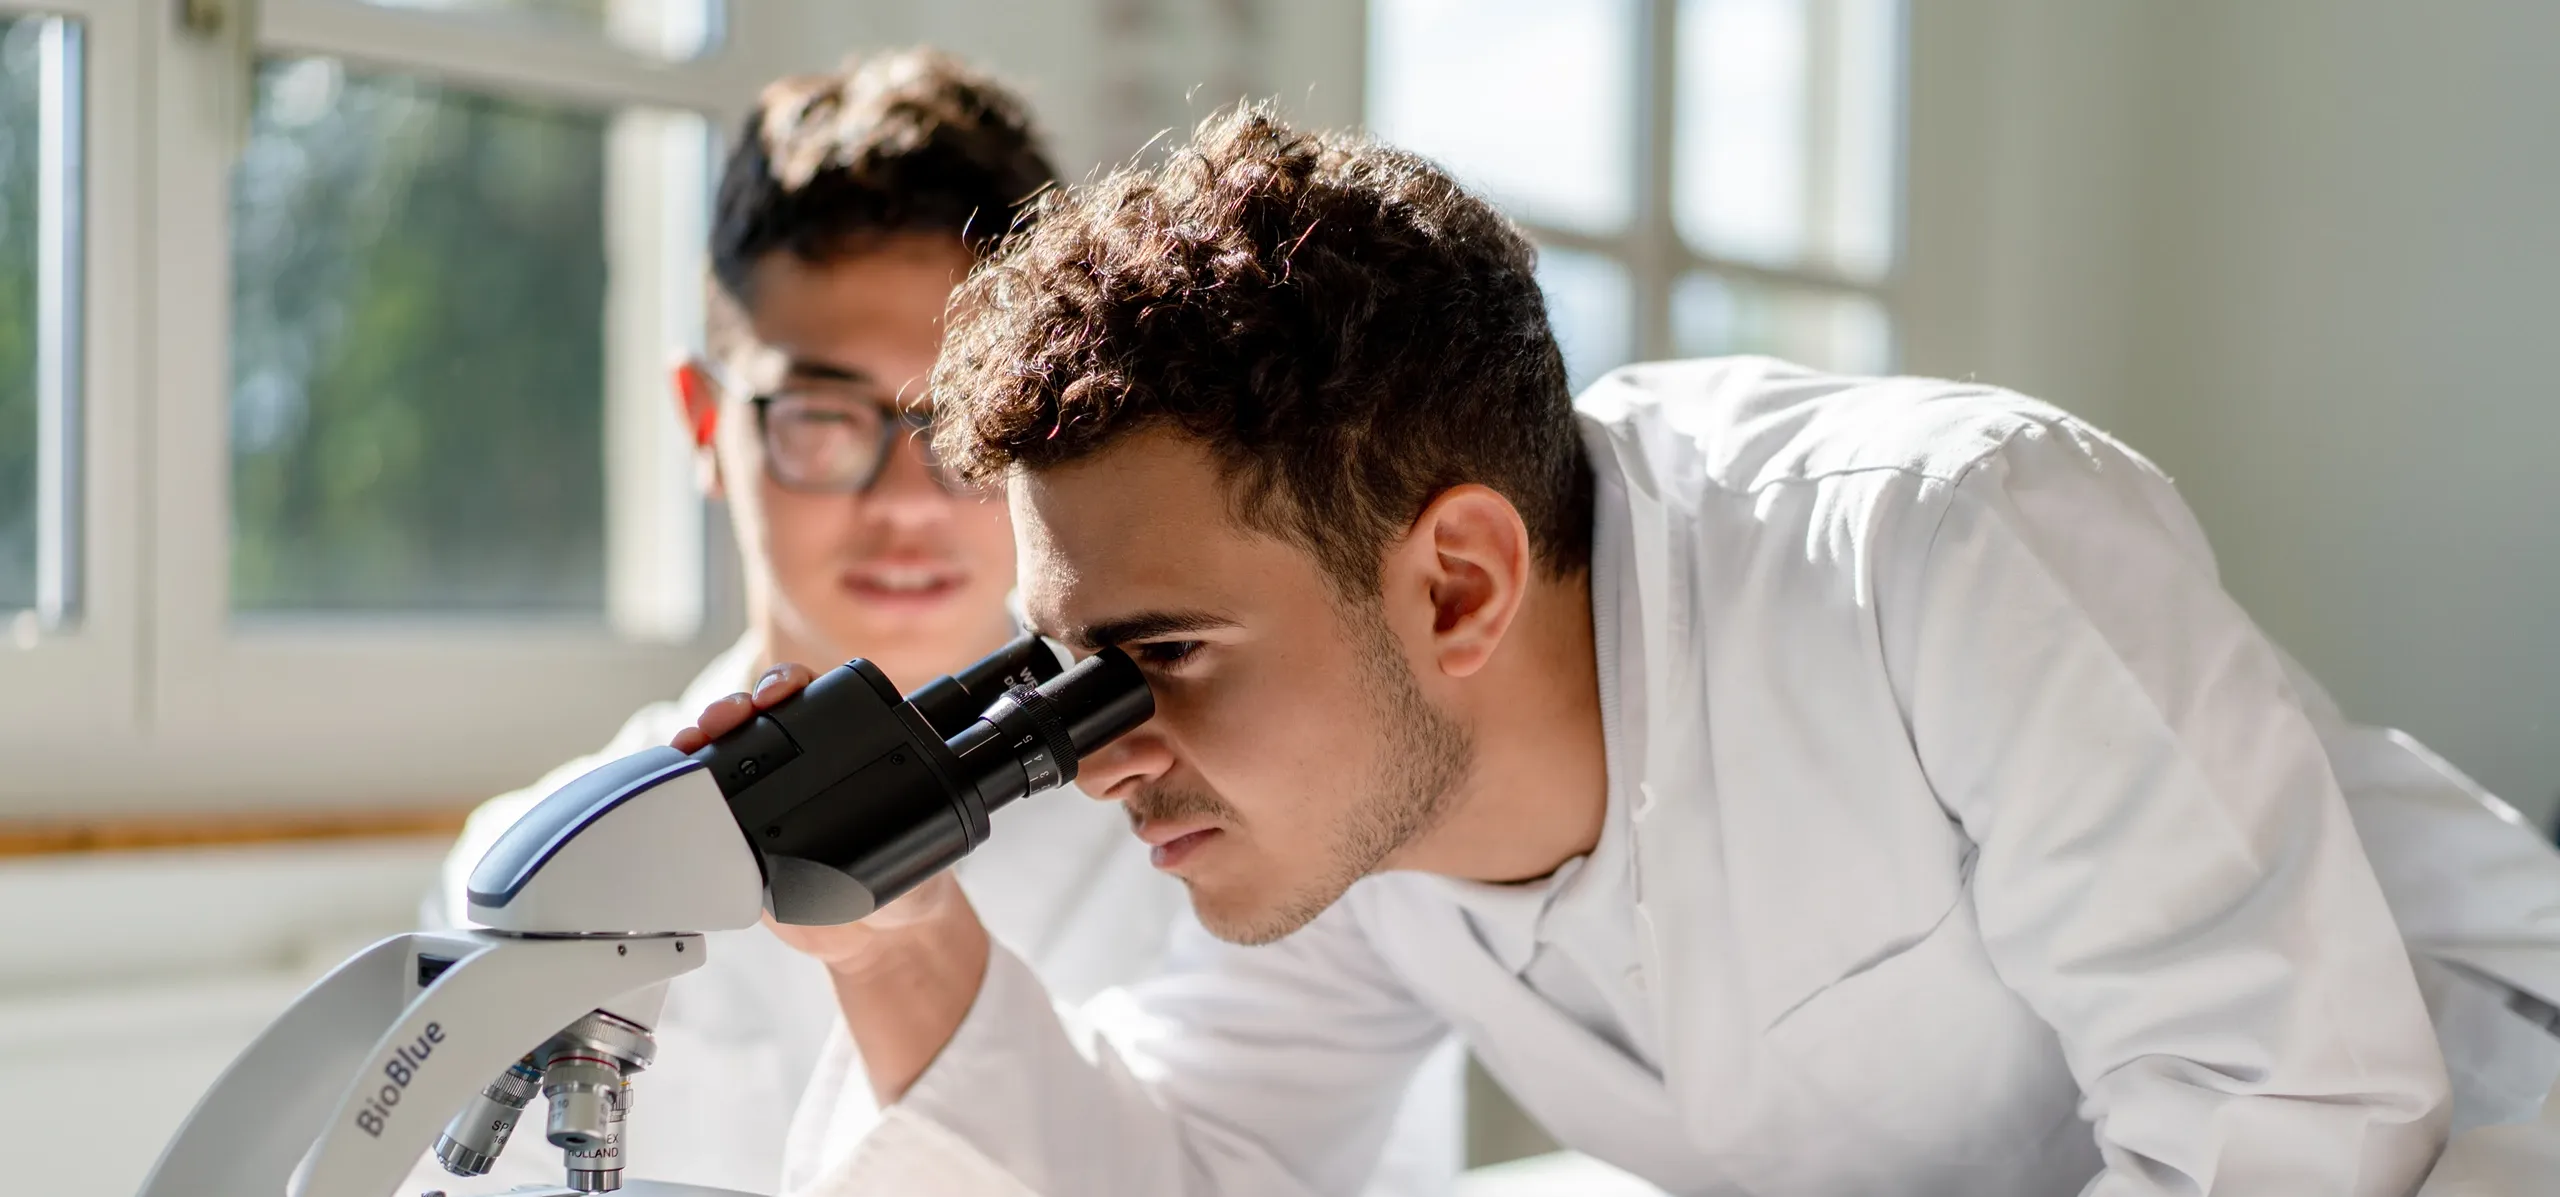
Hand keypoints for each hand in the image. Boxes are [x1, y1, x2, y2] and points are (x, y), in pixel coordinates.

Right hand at [671, 663, 983, 976]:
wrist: (874, 934)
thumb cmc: (908, 875)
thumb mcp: (913, 839)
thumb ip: (903, 819)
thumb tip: (885, 809)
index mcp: (842, 748)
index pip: (809, 696)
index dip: (789, 684)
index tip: (782, 694)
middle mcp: (796, 764)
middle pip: (756, 717)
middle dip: (735, 706)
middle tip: (728, 717)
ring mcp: (760, 797)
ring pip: (723, 753)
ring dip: (702, 738)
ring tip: (692, 742)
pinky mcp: (735, 834)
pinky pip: (702, 802)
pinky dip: (681, 785)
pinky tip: (669, 780)